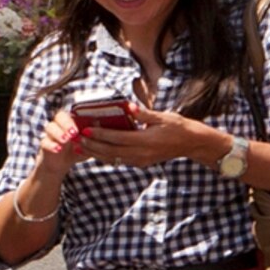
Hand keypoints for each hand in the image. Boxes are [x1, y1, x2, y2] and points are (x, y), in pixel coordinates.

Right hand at [34, 108, 90, 179]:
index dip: (77, 116)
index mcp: (72, 121)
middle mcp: (60, 124)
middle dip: (66, 123)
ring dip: (58, 132)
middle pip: (60, 116)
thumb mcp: (89, 143)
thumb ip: (94, 134)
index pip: (73, 112)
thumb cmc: (77, 150)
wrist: (61, 164)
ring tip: (66, 140)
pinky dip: (51, 145)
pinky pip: (44, 141)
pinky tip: (58, 149)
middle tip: (74, 133)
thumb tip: (99, 123)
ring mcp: (51, 134)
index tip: (83, 126)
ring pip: (50, 127)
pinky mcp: (44, 144)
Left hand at [87, 101, 225, 167]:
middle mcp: (142, 153)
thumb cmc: (179, 127)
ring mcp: (142, 160)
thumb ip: (143, 113)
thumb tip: (127, 106)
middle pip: (111, 152)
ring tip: (81, 148)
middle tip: (77, 140)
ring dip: (96, 154)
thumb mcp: (163, 116)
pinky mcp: (142, 162)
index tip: (85, 130)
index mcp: (146, 140)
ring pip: (114, 158)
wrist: (192, 144)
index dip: (99, 135)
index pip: (117, 138)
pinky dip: (107, 156)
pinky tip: (97, 152)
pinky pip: (120, 160)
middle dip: (92, 146)